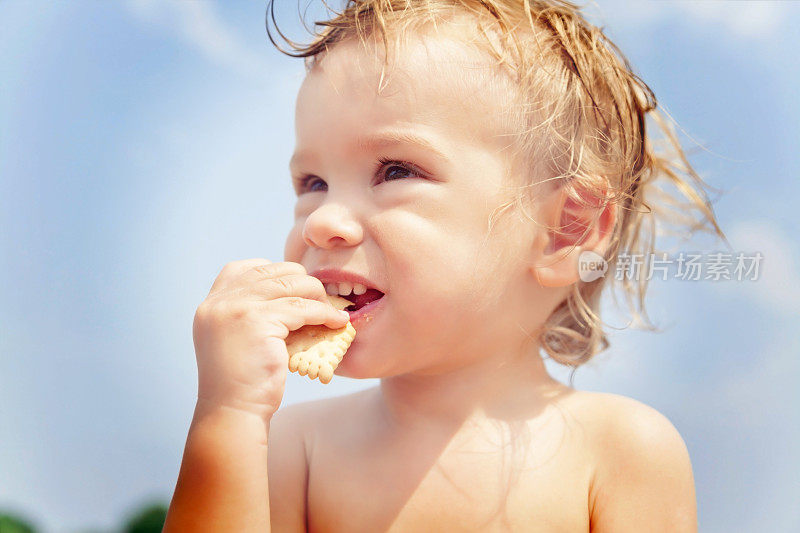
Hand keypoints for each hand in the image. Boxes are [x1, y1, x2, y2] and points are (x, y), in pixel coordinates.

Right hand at [191, 259, 348, 422]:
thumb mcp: (234, 338)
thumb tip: (290, 294)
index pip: (244, 267)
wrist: (232, 413)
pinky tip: (336, 323)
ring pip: (293, 285)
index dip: (274, 272)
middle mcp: (220, 301)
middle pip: (273, 271)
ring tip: (332, 312)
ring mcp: (237, 308)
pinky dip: (324, 314)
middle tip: (321, 301)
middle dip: (303, 283)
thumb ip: (249, 313)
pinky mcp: (258, 321)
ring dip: (318, 296)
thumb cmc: (241, 383)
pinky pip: (303, 308)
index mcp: (212, 303)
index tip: (295, 288)